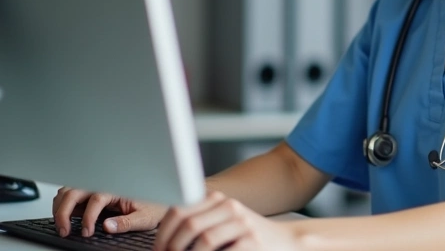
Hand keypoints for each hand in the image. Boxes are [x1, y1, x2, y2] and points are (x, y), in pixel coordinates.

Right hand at [52, 186, 165, 237]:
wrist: (157, 195)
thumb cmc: (153, 205)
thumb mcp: (145, 217)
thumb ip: (126, 222)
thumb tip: (107, 227)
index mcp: (116, 187)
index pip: (96, 199)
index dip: (88, 217)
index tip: (86, 232)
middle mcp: (103, 182)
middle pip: (74, 191)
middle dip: (64, 211)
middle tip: (64, 230)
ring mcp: (95, 185)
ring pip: (68, 190)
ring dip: (60, 206)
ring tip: (62, 225)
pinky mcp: (91, 190)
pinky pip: (70, 193)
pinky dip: (63, 203)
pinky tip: (66, 216)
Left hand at [153, 191, 296, 250]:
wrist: (285, 242)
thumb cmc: (246, 236)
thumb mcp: (221, 222)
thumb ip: (197, 223)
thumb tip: (164, 243)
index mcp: (216, 198)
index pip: (178, 210)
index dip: (163, 234)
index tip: (159, 250)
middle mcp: (229, 206)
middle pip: (188, 224)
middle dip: (172, 247)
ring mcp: (242, 223)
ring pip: (203, 240)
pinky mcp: (252, 241)